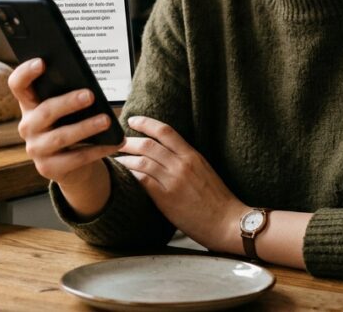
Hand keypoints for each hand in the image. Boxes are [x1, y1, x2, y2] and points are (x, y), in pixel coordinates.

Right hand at [8, 59, 119, 189]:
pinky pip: (76, 158)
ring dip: (86, 127)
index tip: (42, 62)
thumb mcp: (67, 111)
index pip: (18, 85)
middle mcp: (27, 126)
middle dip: (68, 102)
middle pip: (45, 111)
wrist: (72, 166)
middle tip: (90, 95)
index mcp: (29, 105)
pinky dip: (98, 149)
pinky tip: (114, 142)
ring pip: (61, 136)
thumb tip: (88, 86)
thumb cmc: (71, 126)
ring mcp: (36, 149)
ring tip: (106, 120)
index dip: (26, 73)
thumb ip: (69, 95)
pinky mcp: (48, 168)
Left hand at [115, 116, 248, 252]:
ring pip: (142, 161)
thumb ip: (186, 160)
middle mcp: (182, 164)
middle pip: (148, 145)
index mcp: (192, 155)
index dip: (146, 123)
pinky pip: (142, 180)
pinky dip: (130, 175)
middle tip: (117, 141)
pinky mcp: (166, 198)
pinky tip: (123, 175)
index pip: (165, 131)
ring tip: (116, 158)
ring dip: (125, 158)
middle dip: (129, 141)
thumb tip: (166, 154)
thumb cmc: (217, 199)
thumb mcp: (204, 170)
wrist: (226, 221)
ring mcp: (173, 181)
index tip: (133, 120)